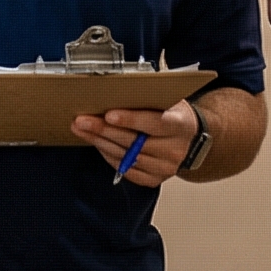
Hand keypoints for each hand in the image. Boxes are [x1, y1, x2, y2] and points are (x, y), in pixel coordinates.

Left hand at [71, 99, 198, 188]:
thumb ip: (147, 98)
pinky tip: (98, 144)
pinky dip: (110, 157)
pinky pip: (127, 171)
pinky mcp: (155, 179)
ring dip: (101, 143)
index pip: (156, 123)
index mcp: (180, 125)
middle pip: (136, 142)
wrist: (189, 138)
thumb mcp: (167, 100)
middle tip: (82, 120)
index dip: (131, 119)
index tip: (109, 114)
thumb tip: (114, 90)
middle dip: (104, 130)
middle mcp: (175, 149)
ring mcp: (166, 167)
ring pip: (128, 157)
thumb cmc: (172, 113)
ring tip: (83, 130)